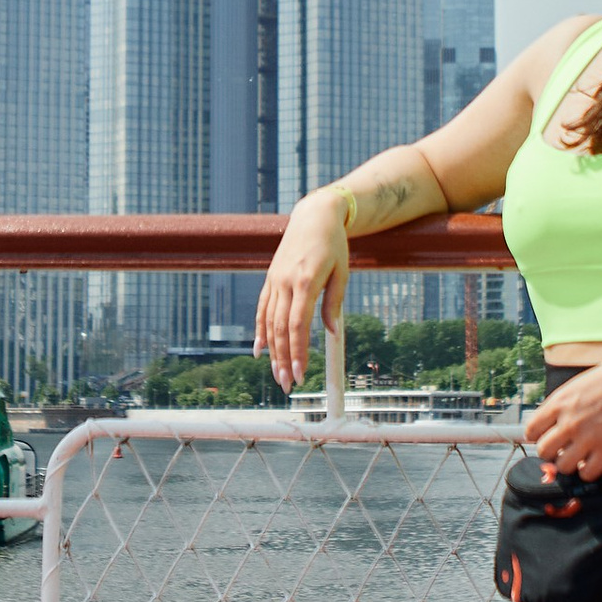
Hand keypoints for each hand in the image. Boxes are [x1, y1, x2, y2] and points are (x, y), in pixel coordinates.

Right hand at [256, 196, 349, 393]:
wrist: (313, 216)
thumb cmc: (333, 244)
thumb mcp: (342, 271)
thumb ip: (334, 303)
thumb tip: (333, 333)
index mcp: (306, 281)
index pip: (298, 325)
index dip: (298, 352)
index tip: (303, 373)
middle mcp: (285, 282)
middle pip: (279, 329)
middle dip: (283, 360)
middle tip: (288, 385)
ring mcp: (275, 281)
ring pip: (269, 323)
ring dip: (272, 352)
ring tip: (277, 375)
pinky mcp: (270, 279)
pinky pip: (262, 309)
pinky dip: (259, 331)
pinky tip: (259, 351)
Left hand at [521, 351, 601, 482]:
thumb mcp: (579, 383)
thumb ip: (563, 402)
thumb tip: (552, 418)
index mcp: (559, 402)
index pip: (531, 430)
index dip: (537, 435)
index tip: (545, 436)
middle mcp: (569, 422)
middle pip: (544, 452)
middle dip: (551, 452)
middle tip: (562, 448)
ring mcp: (588, 437)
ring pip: (563, 467)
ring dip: (569, 464)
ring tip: (578, 456)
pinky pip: (588, 473)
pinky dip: (589, 471)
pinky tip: (594, 462)